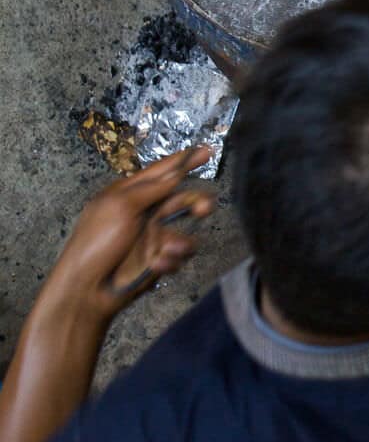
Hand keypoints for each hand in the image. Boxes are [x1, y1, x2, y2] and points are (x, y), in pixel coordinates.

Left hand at [44, 146, 214, 322]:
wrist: (87, 290)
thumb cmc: (96, 243)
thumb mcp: (120, 206)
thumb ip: (151, 189)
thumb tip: (175, 174)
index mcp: (131, 194)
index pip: (162, 171)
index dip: (184, 160)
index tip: (208, 151)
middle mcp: (145, 212)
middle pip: (181, 199)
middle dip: (196, 202)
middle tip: (205, 208)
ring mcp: (152, 237)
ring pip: (185, 231)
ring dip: (180, 241)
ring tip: (168, 250)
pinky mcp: (158, 260)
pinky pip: (178, 256)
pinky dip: (170, 260)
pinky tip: (155, 265)